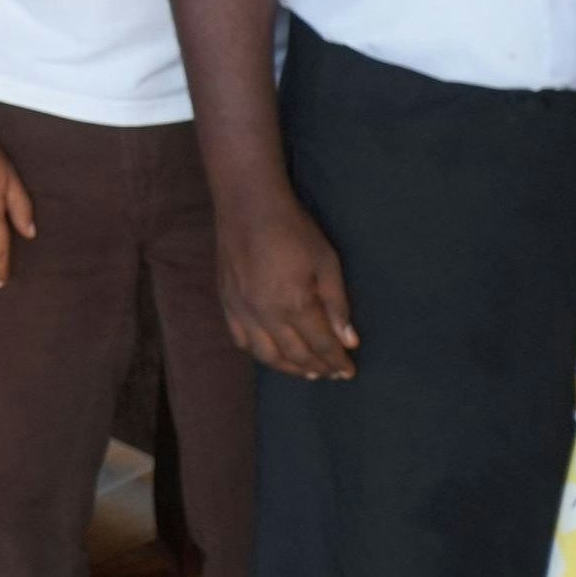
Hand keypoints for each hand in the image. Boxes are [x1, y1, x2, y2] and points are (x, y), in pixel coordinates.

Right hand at [215, 184, 357, 379]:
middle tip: (332, 373)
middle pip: (295, 354)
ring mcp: (242, 310)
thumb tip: (349, 341)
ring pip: (265, 355)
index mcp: (295, 303)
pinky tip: (271, 353)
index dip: (337, 361)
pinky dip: (259, 354)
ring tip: (307, 371)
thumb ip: (337, 305)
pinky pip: (241, 340)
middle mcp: (266, 314)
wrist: (248, 203)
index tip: (349, 372)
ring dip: (289, 368)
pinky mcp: (226, 302)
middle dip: (318, 367)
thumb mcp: (327, 261)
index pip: (321, 344)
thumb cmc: (293, 228)